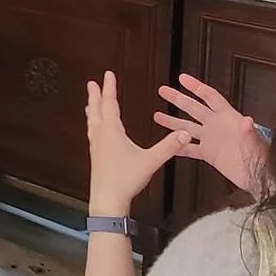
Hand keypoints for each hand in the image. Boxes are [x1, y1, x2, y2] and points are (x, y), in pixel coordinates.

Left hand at [85, 71, 186, 214]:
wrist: (107, 201)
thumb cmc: (126, 179)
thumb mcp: (151, 160)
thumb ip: (169, 146)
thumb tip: (185, 133)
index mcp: (111, 131)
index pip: (110, 103)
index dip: (109, 88)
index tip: (107, 74)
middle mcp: (100, 136)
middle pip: (96, 110)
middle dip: (95, 96)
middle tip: (91, 83)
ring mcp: (96, 147)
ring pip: (92, 122)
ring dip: (92, 110)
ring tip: (90, 104)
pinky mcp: (96, 158)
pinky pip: (92, 135)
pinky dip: (94, 126)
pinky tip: (97, 133)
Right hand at [153, 75, 269, 195]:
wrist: (260, 176)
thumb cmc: (262, 156)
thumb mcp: (255, 141)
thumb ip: (249, 131)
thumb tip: (248, 121)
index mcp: (228, 117)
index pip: (209, 97)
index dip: (196, 86)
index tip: (182, 78)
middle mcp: (217, 126)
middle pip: (194, 108)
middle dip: (178, 98)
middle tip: (163, 90)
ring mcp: (212, 139)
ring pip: (188, 127)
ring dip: (173, 122)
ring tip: (157, 115)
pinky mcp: (210, 154)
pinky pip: (190, 149)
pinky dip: (178, 148)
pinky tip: (168, 147)